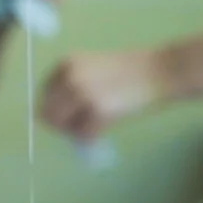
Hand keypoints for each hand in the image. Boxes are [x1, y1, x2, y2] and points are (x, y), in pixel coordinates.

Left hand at [39, 49, 167, 141]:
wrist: (159, 72)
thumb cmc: (129, 72)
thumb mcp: (92, 69)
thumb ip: (71, 86)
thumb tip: (51, 116)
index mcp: (65, 64)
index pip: (43, 96)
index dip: (55, 109)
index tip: (71, 114)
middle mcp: (70, 77)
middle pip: (47, 115)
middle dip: (62, 125)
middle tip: (81, 126)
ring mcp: (83, 95)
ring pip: (63, 128)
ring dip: (76, 132)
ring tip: (95, 125)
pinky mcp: (99, 112)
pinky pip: (84, 136)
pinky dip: (93, 138)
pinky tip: (106, 128)